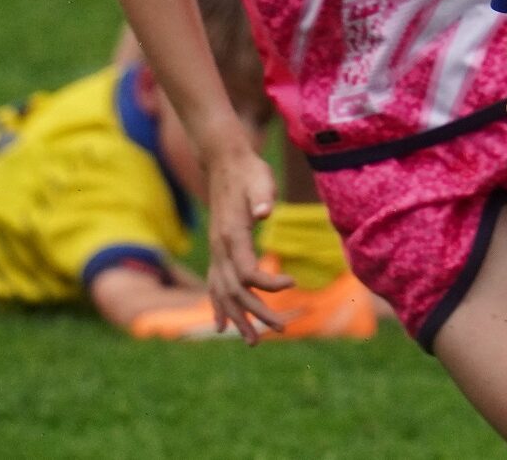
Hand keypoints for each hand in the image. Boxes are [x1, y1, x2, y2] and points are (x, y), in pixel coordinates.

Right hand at [200, 142, 291, 344]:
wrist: (225, 164)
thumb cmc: (249, 173)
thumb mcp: (260, 180)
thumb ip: (262, 197)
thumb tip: (265, 212)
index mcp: (232, 235)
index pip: (247, 271)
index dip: (269, 282)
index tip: (292, 282)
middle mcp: (220, 249)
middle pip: (235, 291)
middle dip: (256, 313)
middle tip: (280, 330)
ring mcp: (216, 253)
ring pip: (222, 294)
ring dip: (237, 319)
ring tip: (252, 342)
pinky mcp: (218, 252)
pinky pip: (214, 286)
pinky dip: (218, 308)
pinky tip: (221, 326)